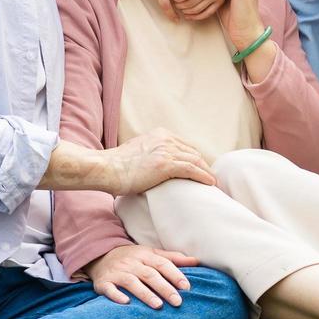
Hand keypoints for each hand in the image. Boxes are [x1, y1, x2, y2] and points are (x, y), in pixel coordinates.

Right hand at [83, 244, 199, 308]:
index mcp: (145, 255)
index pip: (162, 264)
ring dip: (145, 294)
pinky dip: (117, 296)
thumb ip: (173, 258)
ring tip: (158, 306)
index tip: (186, 287)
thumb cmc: (133, 258)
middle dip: (164, 288)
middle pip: (149, 275)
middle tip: (177, 302)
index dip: (175, 275)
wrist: (101, 256)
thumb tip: (197, 261)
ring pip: (132, 282)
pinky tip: (126, 303)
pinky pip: (109, 289)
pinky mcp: (103, 283)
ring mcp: (117, 273)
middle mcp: (131, 263)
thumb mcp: (151, 254)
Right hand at [101, 128, 215, 194]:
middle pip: (192, 152)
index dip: (195, 158)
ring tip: (213, 182)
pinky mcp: (165, 164)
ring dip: (206, 172)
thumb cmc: (116, 166)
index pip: (184, 146)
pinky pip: (192, 169)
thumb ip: (149, 154)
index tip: (201, 168)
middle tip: (209, 177)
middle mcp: (165, 139)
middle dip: (203, 165)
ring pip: (195, 160)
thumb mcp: (137, 152)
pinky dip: (203, 176)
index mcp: (159, 135)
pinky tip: (210, 183)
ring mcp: (166, 151)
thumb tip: (153, 167)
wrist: (106, 168)